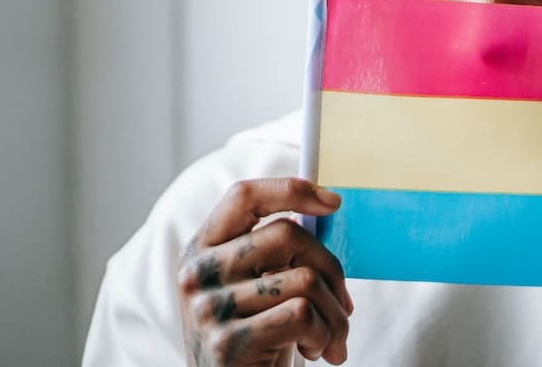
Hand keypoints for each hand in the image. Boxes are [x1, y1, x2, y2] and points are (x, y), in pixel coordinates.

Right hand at [177, 178, 352, 365]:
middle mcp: (197, 273)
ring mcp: (208, 308)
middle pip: (287, 235)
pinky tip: (314, 350)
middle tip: (344, 302)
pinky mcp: (227, 343)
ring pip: (305, 279)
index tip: (333, 202)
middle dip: (332, 269)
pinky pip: (302, 315)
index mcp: (202, 248)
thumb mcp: (256, 286)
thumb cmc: (257, 335)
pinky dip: (324, 335)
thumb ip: (275, 250)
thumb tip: (326, 208)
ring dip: (335, 314)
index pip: (244, 196)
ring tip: (331, 336)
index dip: (291, 190)